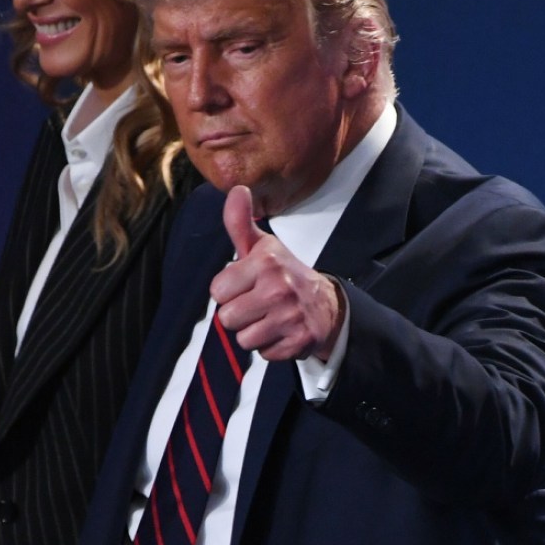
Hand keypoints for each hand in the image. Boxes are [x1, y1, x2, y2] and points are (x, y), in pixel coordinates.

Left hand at [210, 186, 343, 360]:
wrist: (326, 304)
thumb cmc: (285, 274)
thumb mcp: (262, 247)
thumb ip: (240, 222)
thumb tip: (236, 189)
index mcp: (266, 263)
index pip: (217, 291)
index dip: (229, 291)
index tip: (246, 285)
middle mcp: (279, 288)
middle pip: (227, 318)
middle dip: (239, 315)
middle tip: (258, 304)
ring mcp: (290, 316)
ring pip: (243, 339)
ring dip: (253, 333)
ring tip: (269, 318)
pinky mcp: (299, 341)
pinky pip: (263, 354)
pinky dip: (271, 347)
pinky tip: (282, 331)